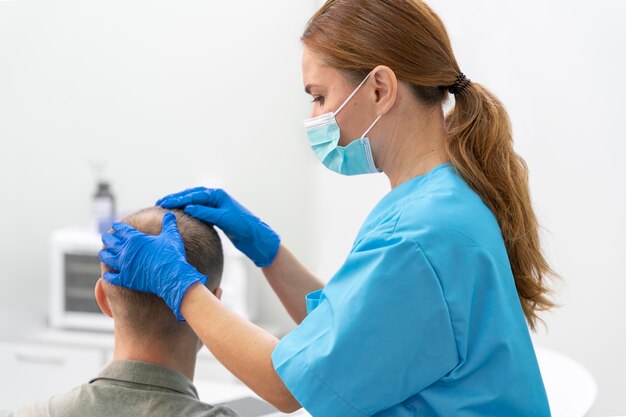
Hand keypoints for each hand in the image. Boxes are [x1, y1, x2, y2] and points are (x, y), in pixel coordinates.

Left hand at [99, 212, 205, 320]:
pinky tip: (107, 275)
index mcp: (135, 238)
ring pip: (108, 258)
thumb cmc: (172, 254)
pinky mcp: (126, 279)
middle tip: (105, 237)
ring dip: (105, 254)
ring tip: (103, 253)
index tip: (115, 225)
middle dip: (108, 238)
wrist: (172, 276)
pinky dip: (108, 275)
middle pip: (112, 242)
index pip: (123, 229)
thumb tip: (169, 214)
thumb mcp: (171, 235)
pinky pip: (112, 277)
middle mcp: (126, 250)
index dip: (118, 227)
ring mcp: (124, 265)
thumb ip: (168, 224)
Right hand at [157, 187, 280, 267]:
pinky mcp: (215, 215)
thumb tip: (188, 207)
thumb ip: (206, 212)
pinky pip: (198, 209)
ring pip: (193, 202)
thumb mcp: (223, 219)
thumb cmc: (243, 226)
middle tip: (159, 202)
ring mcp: (215, 205)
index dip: (177, 198)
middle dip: (175, 199)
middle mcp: (215, 197)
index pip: (193, 195)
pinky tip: (179, 213)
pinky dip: (187, 210)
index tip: (163, 202)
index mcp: (217, 195)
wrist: (255, 237)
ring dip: (180, 204)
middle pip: (191, 195)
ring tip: (165, 206)